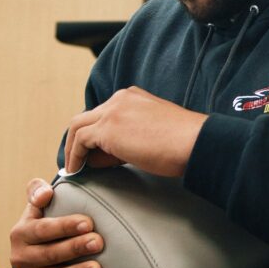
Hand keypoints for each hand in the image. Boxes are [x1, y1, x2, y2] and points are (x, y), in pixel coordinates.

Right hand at [9, 178, 104, 267]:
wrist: (28, 252)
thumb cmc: (40, 222)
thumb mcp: (34, 207)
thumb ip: (37, 192)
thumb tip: (46, 193)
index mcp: (21, 234)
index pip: (43, 230)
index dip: (65, 226)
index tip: (88, 222)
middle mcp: (22, 258)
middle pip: (50, 255)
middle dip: (75, 249)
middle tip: (98, 243)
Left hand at [64, 86, 206, 176]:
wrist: (195, 142)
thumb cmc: (183, 143)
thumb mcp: (153, 133)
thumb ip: (131, 137)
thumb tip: (107, 155)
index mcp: (133, 97)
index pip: (104, 113)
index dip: (96, 135)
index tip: (94, 153)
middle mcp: (120, 98)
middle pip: (88, 117)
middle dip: (79, 139)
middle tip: (77, 159)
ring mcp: (113, 111)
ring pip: (78, 126)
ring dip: (73, 148)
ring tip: (73, 167)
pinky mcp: (108, 128)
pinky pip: (80, 140)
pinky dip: (74, 155)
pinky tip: (76, 170)